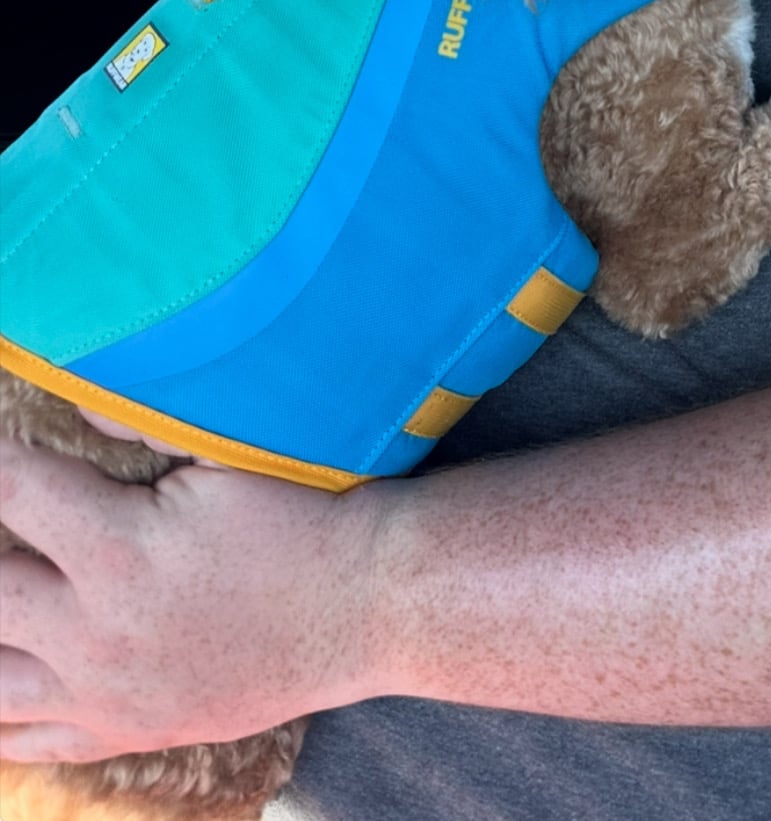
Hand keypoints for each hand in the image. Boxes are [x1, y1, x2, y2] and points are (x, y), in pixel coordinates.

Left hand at [0, 438, 387, 763]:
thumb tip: (82, 398)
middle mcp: (96, 632)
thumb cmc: (305, 516)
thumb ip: (150, 421)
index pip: (12, 489)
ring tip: (9, 598)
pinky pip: (30, 739)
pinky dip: (4, 713)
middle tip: (5, 526)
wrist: (367, 604)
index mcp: (119, 549)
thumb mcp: (231, 453)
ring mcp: (108, 693)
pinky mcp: (128, 728)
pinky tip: (11, 673)